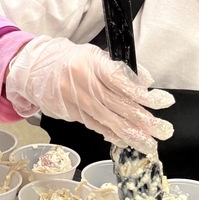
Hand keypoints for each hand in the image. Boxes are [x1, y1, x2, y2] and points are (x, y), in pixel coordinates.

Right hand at [5, 36, 174, 154]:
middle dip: (143, 120)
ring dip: (131, 134)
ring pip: (108, 120)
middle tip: (163, 130)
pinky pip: (95, 126)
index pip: (122, 82)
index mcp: (92, 65)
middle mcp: (84, 84)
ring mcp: (76, 102)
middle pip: (118, 105)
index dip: (143, 94)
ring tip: (149, 143)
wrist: (35, 68)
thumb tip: (144, 84)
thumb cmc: (70, 60)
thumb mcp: (95, 56)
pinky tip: (126, 141)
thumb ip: (119, 70)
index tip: (164, 102)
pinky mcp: (72, 114)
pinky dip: (112, 134)